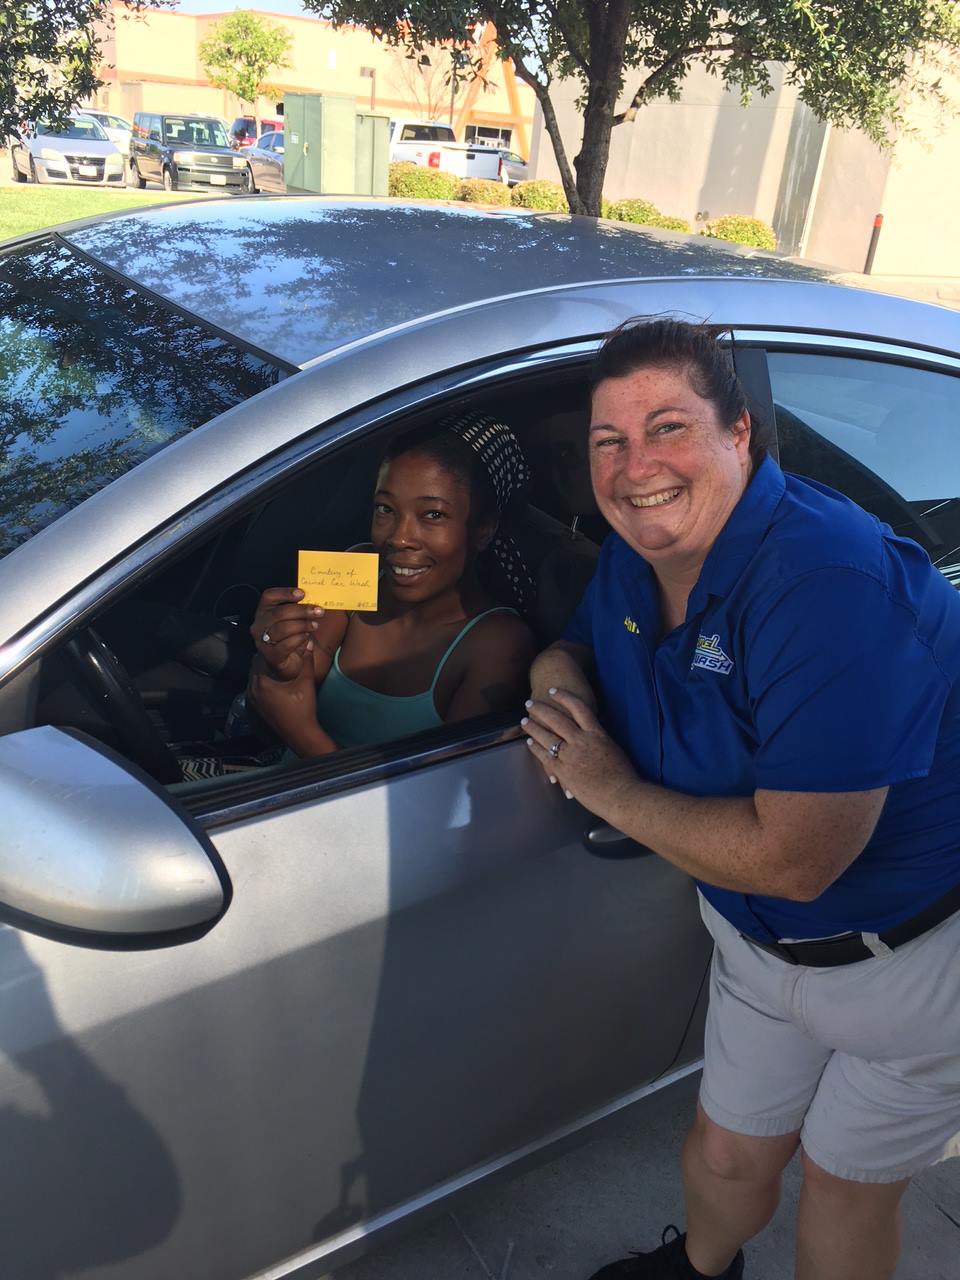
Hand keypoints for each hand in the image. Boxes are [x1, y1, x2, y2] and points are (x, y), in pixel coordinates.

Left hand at [248, 651, 318, 747]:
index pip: (262, 657)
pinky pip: (254, 687)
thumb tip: (309, 644)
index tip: (280, 645)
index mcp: (262, 682)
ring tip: (276, 664)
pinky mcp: (255, 706)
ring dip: (263, 669)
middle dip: (267, 659)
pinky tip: (274, 679)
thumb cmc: (303, 709)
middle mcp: (253, 690)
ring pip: (254, 676)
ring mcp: (252, 699)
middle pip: (256, 666)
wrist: (300, 734)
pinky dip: (262, 680)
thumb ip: (306, 661)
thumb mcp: (306, 682)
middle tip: (279, 652)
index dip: (271, 650)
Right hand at [251, 588, 324, 679]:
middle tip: (318, 611)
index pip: (269, 596)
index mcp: (264, 611)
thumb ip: (299, 611)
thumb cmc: (288, 638)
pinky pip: (286, 645)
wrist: (282, 665)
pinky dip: (299, 639)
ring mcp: (262, 641)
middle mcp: (259, 624)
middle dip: (301, 610)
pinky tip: (307, 637)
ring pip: (283, 628)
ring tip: (315, 625)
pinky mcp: (271, 656)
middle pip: (280, 612)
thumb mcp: (293, 621)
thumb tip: (315, 603)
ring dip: (303, 625)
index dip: (285, 593)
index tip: (302, 594)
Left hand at [522, 688, 637, 818]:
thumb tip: (591, 734)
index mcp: (597, 734)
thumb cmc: (623, 776)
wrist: (622, 796)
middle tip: (530, 703)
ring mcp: (571, 756)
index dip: (564, 697)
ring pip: (547, 737)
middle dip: (541, 709)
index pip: (578, 708)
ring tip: (525, 721)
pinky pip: (545, 756)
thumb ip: (598, 739)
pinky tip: (530, 742)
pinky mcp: (564, 772)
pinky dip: (536, 748)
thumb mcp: (613, 748)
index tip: (554, 691)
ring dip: (534, 728)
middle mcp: (582, 741)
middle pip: (556, 719)